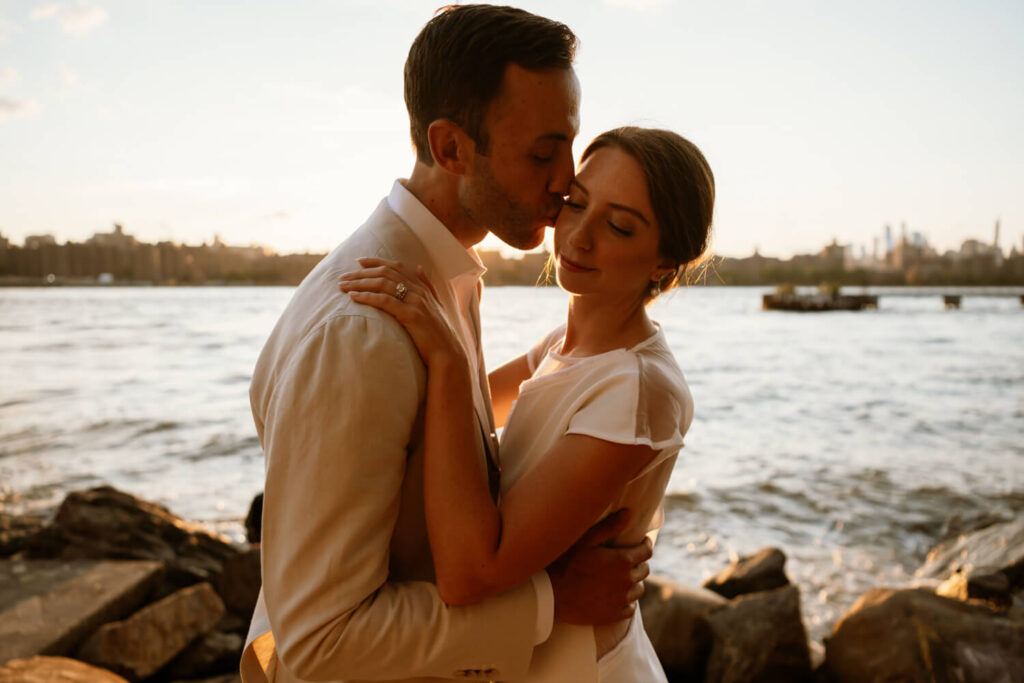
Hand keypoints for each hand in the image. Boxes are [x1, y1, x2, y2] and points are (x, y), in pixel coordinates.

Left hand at [338, 257, 466, 367]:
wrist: (448, 353)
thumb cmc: (438, 333)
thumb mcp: (436, 304)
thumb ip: (427, 285)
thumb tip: (420, 267)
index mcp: (422, 287)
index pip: (396, 267)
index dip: (376, 262)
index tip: (358, 261)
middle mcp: (419, 291)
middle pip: (385, 273)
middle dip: (361, 273)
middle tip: (343, 276)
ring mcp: (416, 302)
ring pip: (383, 284)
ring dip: (359, 283)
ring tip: (342, 286)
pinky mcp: (411, 315)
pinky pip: (385, 301)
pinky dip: (367, 296)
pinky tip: (353, 297)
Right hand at [548, 509, 651, 625]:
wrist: (550, 594)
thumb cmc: (565, 562)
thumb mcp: (585, 539)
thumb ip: (609, 527)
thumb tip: (629, 514)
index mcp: (622, 561)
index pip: (646, 552)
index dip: (645, 545)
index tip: (642, 542)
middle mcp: (626, 581)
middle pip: (644, 570)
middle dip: (639, 562)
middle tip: (629, 558)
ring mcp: (620, 600)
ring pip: (639, 590)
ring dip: (634, 582)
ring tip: (623, 577)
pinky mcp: (612, 615)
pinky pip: (630, 608)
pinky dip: (628, 601)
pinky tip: (618, 596)